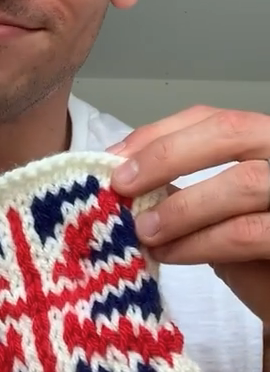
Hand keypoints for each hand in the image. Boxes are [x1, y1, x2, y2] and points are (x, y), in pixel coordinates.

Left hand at [108, 105, 269, 321]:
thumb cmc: (248, 251)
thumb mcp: (212, 209)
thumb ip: (179, 185)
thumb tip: (122, 172)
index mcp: (263, 140)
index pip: (213, 118)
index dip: (161, 131)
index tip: (116, 155)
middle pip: (230, 132)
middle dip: (167, 155)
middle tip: (123, 184)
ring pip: (242, 182)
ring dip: (181, 207)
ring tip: (144, 230)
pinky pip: (247, 232)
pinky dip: (199, 242)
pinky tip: (168, 253)